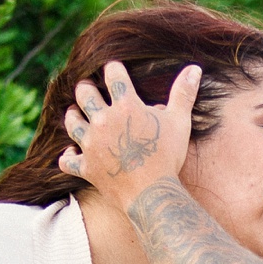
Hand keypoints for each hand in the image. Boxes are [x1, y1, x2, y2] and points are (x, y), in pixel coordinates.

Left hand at [59, 60, 198, 199]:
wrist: (153, 195)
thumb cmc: (168, 158)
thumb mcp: (180, 122)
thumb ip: (184, 93)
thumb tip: (195, 68)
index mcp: (126, 105)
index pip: (113, 74)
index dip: (114, 69)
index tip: (115, 71)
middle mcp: (104, 121)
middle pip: (84, 93)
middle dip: (86, 88)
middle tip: (89, 89)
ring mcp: (92, 144)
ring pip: (71, 122)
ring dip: (72, 115)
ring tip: (76, 113)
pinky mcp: (87, 167)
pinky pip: (67, 160)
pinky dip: (67, 156)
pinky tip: (72, 152)